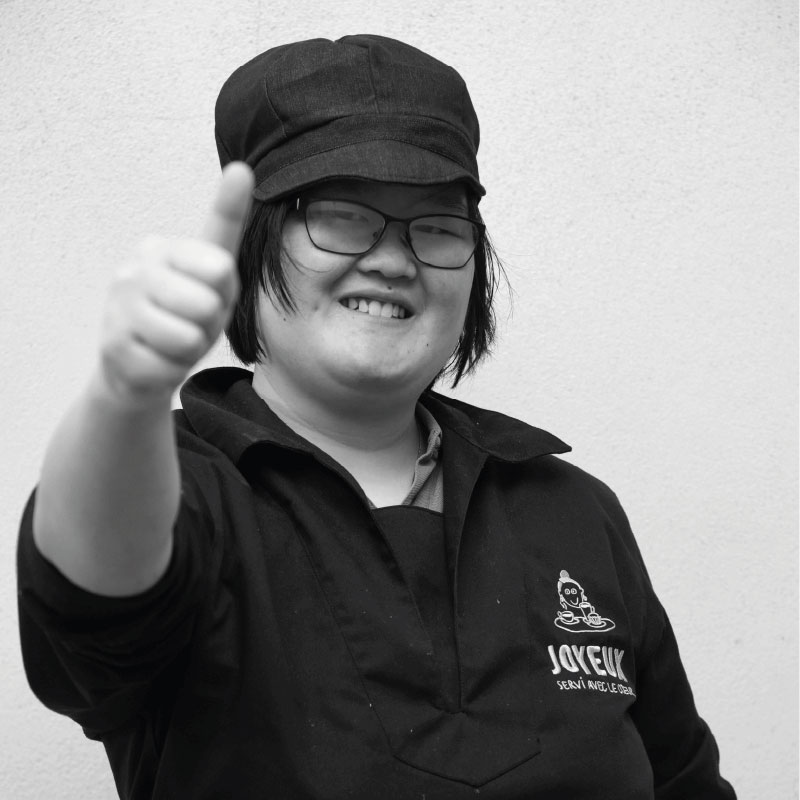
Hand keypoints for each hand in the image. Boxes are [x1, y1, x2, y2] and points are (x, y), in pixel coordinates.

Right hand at [98, 162, 253, 407]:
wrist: (138, 366)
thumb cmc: (184, 323)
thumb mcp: (214, 299)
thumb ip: (220, 280)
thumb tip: (220, 265)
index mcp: (172, 250)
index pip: (214, 230)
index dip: (230, 204)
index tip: (243, 172)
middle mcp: (142, 266)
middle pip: (209, 300)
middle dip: (210, 324)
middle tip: (190, 323)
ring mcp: (122, 302)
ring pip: (189, 335)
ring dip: (190, 349)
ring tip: (172, 341)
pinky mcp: (113, 341)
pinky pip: (169, 363)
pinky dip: (170, 369)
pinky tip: (153, 358)